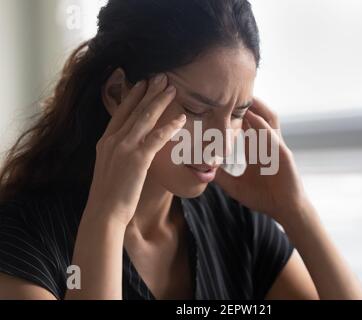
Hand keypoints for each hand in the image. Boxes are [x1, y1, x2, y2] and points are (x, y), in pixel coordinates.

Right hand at [84, 74, 185, 225]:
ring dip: (160, 101)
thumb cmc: (109, 193)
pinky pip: (157, 138)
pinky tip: (181, 119)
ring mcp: (124, 148)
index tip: (143, 82)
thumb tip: (132, 147)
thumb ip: (119, 152)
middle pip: (134, 110)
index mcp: (106, 141)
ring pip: (145, 118)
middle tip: (162, 76)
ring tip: (172, 88)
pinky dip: (170, 126)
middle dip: (149, 91)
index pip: (121, 112)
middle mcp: (113, 140)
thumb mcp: (109, 166)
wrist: (104, 212)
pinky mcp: (137, 159)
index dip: (133, 96)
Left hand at [214, 97, 306, 222]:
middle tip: (230, 90)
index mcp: (257, 149)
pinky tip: (252, 117)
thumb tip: (203, 170)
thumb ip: (221, 177)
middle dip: (247, 103)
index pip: (245, 125)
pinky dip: (263, 126)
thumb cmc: (263, 197)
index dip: (233, 114)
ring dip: (258, 107)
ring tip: (244, 95)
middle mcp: (267, 144)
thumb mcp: (235, 186)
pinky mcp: (284, 154)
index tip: (217, 104)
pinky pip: (273, 136)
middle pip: (258, 116)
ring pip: (269, 119)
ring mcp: (276, 147)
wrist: (284, 210)